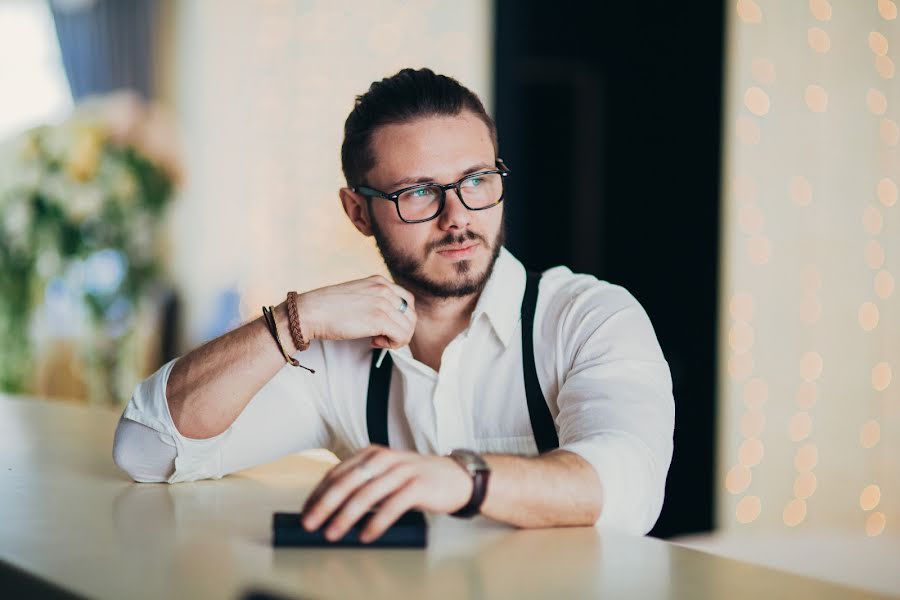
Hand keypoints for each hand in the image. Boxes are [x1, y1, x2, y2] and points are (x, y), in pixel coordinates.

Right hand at [296, 275, 415, 348]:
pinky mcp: (379, 319)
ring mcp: (383, 303)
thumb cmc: (328, 308)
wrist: (311, 312)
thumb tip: (388, 321)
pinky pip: (401, 336)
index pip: (407, 300)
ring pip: (408, 327)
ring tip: (378, 340)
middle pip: (411, 315)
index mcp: (379, 281)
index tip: (384, 326)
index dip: (400, 318)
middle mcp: (384, 289)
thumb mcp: (357, 295)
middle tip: (383, 337)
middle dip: (401, 330)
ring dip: (396, 339)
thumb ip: (375, 301)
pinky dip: (392, 344)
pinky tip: (374, 342)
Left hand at [300, 445, 472, 542]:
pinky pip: (392, 505)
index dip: (318, 493)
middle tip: (309, 523)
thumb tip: (329, 509)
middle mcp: (384, 458)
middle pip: (347, 482)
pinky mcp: (418, 485)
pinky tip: (365, 536)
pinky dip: (376, 522)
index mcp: (372, 454)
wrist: (456, 478)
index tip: (305, 512)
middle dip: (324, 504)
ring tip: (332, 533)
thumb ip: (362, 485)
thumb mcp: (386, 475)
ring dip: (346, 516)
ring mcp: (402, 470)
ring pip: (367, 494)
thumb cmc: (415, 480)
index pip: (337, 472)